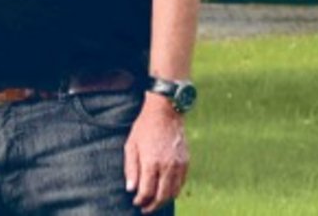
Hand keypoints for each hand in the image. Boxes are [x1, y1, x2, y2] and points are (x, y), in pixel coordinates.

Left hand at [123, 94, 188, 212]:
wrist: (166, 111)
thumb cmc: (145, 127)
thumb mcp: (131, 145)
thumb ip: (131, 169)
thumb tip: (131, 189)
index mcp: (151, 162)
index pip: (147, 191)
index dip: (141, 200)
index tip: (136, 202)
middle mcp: (167, 166)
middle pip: (162, 196)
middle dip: (152, 206)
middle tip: (145, 208)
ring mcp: (179, 165)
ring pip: (173, 192)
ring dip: (164, 200)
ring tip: (155, 202)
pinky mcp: (186, 162)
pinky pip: (181, 183)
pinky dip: (173, 190)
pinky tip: (165, 190)